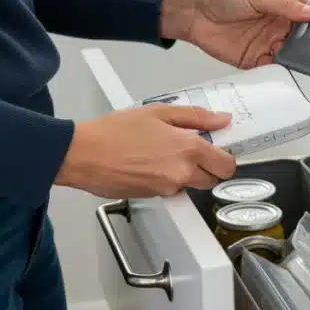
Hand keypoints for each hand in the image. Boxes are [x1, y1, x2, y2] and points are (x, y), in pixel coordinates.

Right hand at [55, 104, 236, 198]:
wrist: (83, 154)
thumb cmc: (115, 131)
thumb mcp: (157, 112)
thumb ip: (195, 117)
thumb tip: (222, 120)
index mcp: (188, 148)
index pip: (226, 165)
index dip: (224, 159)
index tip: (217, 151)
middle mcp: (182, 172)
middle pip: (212, 180)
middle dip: (206, 168)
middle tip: (188, 152)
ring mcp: (168, 188)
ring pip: (191, 186)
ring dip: (185, 175)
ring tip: (162, 156)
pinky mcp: (154, 197)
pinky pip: (171, 190)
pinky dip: (166, 180)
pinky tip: (149, 165)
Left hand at [161, 0, 309, 68]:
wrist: (195, 14)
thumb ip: (287, 6)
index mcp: (283, 4)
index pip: (308, 14)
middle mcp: (279, 25)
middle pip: (303, 38)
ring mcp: (268, 43)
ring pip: (291, 55)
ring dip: (297, 59)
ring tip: (305, 61)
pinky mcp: (256, 60)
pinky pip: (272, 68)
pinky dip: (279, 71)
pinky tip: (284, 70)